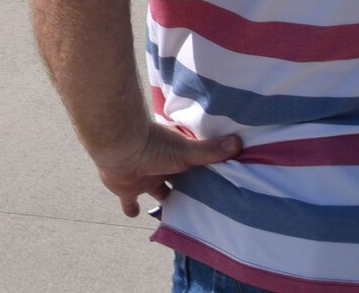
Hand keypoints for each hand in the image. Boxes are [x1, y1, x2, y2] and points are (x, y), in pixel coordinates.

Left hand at [92, 123, 241, 218]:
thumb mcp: (186, 151)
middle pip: (177, 183)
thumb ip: (210, 151)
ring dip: (164, 203)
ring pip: (157, 194)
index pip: (193, 167)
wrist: (119, 147)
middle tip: (202, 207)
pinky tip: (133, 215)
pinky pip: (129, 203)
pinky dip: (131, 209)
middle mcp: (160, 166)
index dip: (203, 175)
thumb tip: (239, 142)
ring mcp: (144, 178)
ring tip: (176, 216)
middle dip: (186, 192)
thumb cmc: (154, 145)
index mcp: (175, 155)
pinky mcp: (127, 190)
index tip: (218, 185)